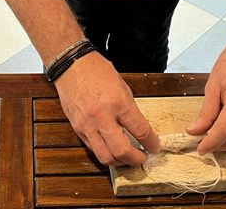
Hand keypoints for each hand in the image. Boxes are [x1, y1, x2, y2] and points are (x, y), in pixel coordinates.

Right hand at [54, 51, 160, 165]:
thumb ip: (130, 109)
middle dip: (136, 159)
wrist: (71, 64)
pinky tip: (111, 147)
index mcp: (118, 102)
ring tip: (126, 156)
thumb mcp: (122, 86)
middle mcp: (102, 116)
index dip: (151, 143)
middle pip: (122, 151)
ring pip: (105, 157)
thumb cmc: (96, 70)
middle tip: (142, 157)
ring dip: (120, 161)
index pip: (140, 131)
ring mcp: (87, 124)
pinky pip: (93, 148)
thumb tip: (138, 128)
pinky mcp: (77, 128)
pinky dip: (105, 151)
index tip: (154, 146)